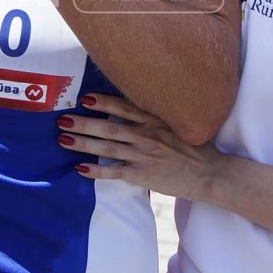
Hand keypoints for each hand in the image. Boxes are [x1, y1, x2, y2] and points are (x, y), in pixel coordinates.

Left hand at [63, 93, 223, 199]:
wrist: (210, 173)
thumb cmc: (194, 147)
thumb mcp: (178, 123)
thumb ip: (156, 116)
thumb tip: (134, 108)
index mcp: (155, 120)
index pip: (124, 107)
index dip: (103, 102)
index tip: (84, 97)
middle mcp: (146, 135)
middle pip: (109, 126)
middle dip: (84, 122)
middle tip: (62, 118)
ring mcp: (143, 155)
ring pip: (107, 148)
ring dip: (84, 143)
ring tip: (63, 139)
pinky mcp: (143, 175)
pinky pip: (115, 172)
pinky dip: (97, 171)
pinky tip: (80, 169)